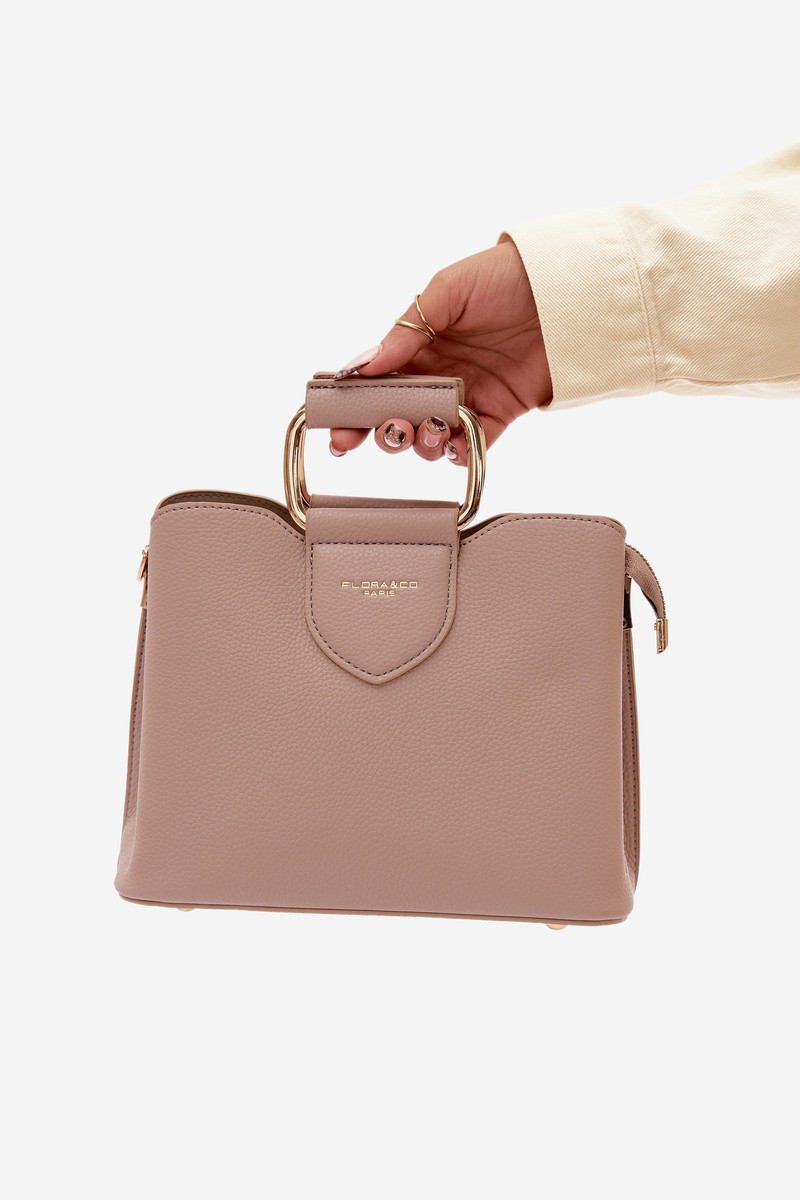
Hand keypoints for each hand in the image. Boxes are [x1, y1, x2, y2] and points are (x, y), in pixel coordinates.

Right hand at [330, 241, 551, 464]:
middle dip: (384, 432)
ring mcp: (468, 396)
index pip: (377, 383)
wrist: (567, 286)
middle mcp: (439, 375)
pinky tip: (455, 444)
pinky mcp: (500, 413)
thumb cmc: (504, 276)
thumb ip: (405, 332)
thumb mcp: (447, 291)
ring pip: (431, 435)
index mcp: (418, 346)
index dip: (354, 409)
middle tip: (387, 431)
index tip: (337, 432)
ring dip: (422, 441)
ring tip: (429, 429)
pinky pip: (473, 444)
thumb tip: (364, 366)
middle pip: (398, 416)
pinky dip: (460, 451)